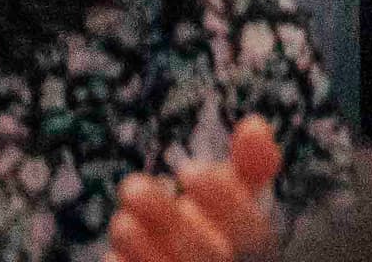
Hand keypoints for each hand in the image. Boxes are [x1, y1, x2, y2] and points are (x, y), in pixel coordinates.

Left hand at [100, 116, 284, 261]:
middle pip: (205, 255)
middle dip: (167, 220)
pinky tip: (115, 255)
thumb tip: (253, 124)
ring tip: (123, 220)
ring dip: (139, 246)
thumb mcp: (242, 196)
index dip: (223, 199)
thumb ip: (252, 163)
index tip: (189, 169)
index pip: (250, 229)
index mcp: (256, 248)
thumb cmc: (220, 229)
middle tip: (133, 186)